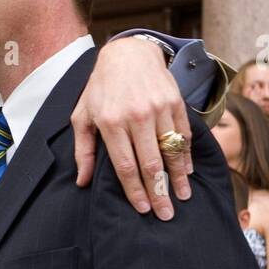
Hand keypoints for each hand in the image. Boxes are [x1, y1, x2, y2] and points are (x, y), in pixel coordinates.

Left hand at [72, 36, 192, 219]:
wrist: (128, 54)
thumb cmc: (100, 89)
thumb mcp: (83, 116)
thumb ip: (83, 151)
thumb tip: (82, 182)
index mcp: (110, 123)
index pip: (125, 166)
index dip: (135, 190)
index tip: (142, 208)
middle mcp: (136, 116)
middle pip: (151, 163)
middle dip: (159, 192)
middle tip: (166, 214)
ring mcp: (158, 108)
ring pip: (171, 150)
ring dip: (178, 178)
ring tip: (182, 197)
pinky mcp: (175, 102)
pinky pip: (183, 134)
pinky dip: (186, 155)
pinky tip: (187, 171)